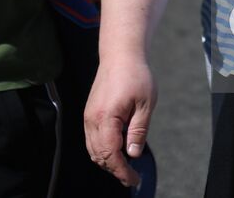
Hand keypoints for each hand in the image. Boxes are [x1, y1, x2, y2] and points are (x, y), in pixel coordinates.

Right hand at [84, 54, 155, 187]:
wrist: (120, 54)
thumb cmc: (136, 76)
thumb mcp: (145, 104)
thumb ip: (138, 131)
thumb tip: (133, 154)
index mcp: (106, 117)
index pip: (111, 154)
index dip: (122, 170)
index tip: (134, 179)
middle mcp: (92, 119)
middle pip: (99, 155)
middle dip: (114, 169)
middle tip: (131, 177)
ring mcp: (88, 116)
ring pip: (92, 149)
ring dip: (106, 161)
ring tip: (124, 168)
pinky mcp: (89, 112)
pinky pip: (91, 139)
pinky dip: (101, 151)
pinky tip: (116, 152)